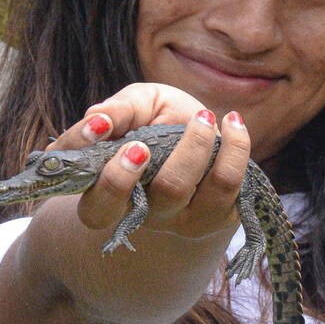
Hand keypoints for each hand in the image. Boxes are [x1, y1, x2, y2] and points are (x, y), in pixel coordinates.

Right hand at [46, 83, 250, 241]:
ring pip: (179, 191)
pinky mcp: (217, 215)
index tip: (100, 127)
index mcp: (110, 190)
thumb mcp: (139, 104)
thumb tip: (97, 118)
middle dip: (129, 174)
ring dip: (193, 146)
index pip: (89, 199)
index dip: (95, 169)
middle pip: (134, 205)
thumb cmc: (160, 121)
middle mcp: (142, 212)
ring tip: (204, 117)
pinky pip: (229, 188)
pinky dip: (235, 148)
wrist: (208, 140)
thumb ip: (119, 109)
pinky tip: (233, 123)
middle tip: (141, 143)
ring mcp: (180, 218)